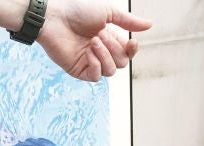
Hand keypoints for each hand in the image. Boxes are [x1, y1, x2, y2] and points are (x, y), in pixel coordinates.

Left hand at [36, 0, 151, 81]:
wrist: (54, 17)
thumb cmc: (77, 10)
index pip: (127, 53)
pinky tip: (88, 52)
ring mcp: (90, 62)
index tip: (132, 42)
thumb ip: (128, 20)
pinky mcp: (79, 70)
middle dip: (113, 48)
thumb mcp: (107, 12)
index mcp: (109, 39)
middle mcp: (100, 52)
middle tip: (99, 34)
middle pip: (121, 63)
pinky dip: (95, 65)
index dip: (132, 51)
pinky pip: (96, 77)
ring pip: (110, 71)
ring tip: (93, 41)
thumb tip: (150, 24)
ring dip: (104, 55)